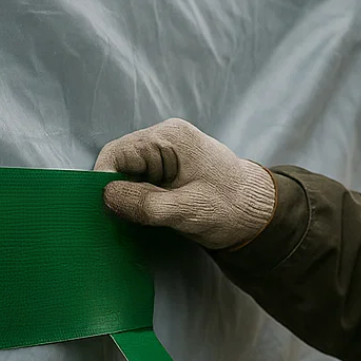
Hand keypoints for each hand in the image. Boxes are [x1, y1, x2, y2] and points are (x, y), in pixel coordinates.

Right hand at [94, 118, 275, 249]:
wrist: (260, 214)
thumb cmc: (232, 207)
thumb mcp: (189, 210)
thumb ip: (147, 204)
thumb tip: (107, 197)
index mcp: (171, 138)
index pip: (118, 153)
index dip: (103, 180)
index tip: (99, 209)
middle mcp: (165, 140)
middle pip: (120, 163)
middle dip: (114, 191)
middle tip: (113, 221)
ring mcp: (166, 155)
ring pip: (128, 175)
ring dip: (125, 199)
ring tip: (129, 222)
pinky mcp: (168, 172)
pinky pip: (140, 183)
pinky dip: (136, 201)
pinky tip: (139, 219)